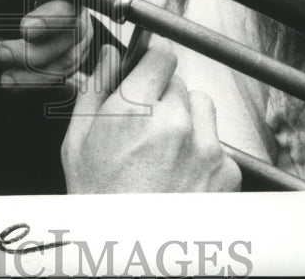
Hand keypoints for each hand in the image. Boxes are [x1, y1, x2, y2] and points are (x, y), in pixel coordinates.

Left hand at [0, 0, 92, 88]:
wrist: (6, 15)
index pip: (70, 3)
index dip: (50, 17)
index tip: (25, 27)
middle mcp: (75, 14)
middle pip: (67, 37)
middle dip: (35, 48)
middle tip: (2, 48)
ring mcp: (74, 42)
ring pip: (60, 61)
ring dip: (26, 66)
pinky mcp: (67, 65)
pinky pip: (55, 80)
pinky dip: (28, 82)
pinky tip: (7, 80)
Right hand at [62, 42, 240, 192]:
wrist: (125, 250)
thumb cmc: (98, 201)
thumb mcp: (78, 140)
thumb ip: (96, 88)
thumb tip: (110, 56)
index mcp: (135, 108)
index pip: (160, 55)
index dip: (151, 61)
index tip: (147, 68)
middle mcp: (175, 123)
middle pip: (178, 83)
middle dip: (162, 96)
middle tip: (143, 125)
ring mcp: (205, 148)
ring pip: (201, 108)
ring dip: (186, 118)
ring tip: (162, 149)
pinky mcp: (225, 172)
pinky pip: (216, 143)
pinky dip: (201, 151)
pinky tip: (177, 171)